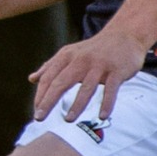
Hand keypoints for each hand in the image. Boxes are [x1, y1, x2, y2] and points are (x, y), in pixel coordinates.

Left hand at [30, 24, 146, 121]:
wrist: (124, 35)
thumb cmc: (93, 50)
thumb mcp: (69, 53)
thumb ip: (51, 66)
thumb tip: (31, 79)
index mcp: (67, 56)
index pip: (49, 78)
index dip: (41, 95)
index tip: (36, 111)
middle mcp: (81, 60)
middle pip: (61, 83)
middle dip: (49, 101)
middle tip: (39, 118)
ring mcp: (100, 66)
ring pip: (86, 88)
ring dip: (76, 105)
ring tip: (68, 120)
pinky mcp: (117, 71)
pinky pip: (110, 90)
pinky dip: (106, 104)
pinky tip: (102, 116)